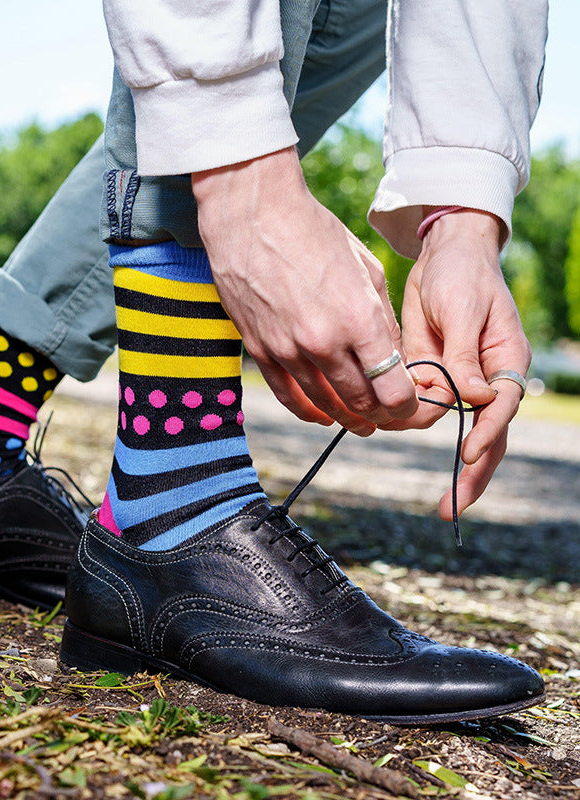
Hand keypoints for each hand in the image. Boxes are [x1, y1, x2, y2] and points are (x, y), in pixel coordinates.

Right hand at [192, 147, 417, 434]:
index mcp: (358, 320)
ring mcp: (287, 350)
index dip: (406, 405)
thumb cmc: (315, 233)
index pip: (391, 388)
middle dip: (380, 414)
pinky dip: (308, 411)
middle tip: (387, 414)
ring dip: (346, 417)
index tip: (409, 403)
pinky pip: (287, 395)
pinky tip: (321, 415)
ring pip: (324, 405)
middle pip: (360, 402)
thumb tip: (391, 358)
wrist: (253, 215)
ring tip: (359, 421)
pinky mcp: (260, 349)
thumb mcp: (366, 269)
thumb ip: (382, 320)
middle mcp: (323, 342)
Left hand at [388, 208, 530, 516]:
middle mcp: (484, 380)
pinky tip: (383, 421)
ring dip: (421, 433)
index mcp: (505, 363)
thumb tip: (476, 399)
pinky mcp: (429, 374)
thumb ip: (464, 356)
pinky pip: (420, 405)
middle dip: (470, 476)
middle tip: (448, 510)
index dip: (487, 432)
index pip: (501, 407)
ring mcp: (456, 381)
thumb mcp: (463, 311)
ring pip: (446, 424)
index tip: (466, 453)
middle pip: (484, 436)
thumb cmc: (462, 276)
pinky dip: (404, 415)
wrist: (442, 256)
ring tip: (395, 441)